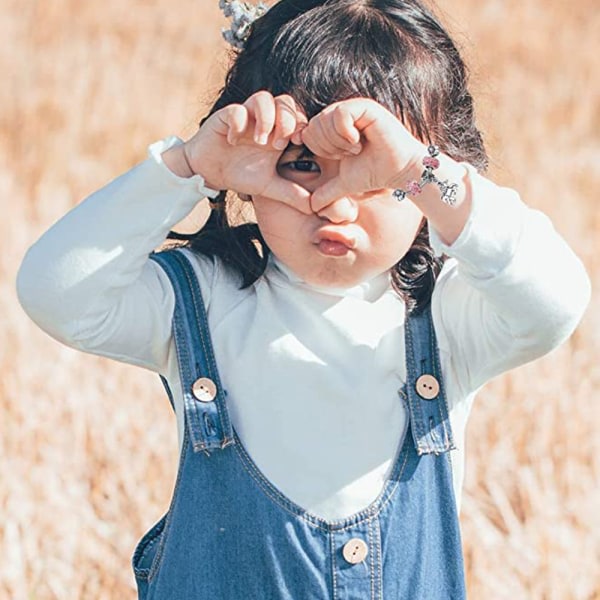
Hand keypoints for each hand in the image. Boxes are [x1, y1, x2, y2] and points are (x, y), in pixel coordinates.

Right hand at [183, 91, 310, 212]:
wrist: (208, 173)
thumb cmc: (240, 175)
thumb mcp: (269, 187)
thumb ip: (291, 194)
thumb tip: (314, 208)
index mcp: (278, 133)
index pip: (299, 116)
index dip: (302, 125)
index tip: (298, 143)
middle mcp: (264, 121)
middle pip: (285, 102)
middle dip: (286, 121)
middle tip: (278, 145)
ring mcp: (245, 116)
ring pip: (263, 98)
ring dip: (266, 119)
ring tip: (259, 141)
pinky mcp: (225, 116)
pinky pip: (236, 110)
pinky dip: (238, 123)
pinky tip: (233, 141)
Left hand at [300, 98, 425, 211]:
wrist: (399, 171)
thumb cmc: (374, 174)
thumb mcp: (344, 183)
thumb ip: (326, 192)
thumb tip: (312, 207)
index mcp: (334, 127)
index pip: (307, 133)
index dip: (319, 150)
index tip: (340, 157)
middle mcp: (342, 114)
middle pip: (313, 126)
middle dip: (328, 147)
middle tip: (349, 153)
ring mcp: (353, 108)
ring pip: (325, 120)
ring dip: (338, 142)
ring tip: (356, 148)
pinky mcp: (365, 107)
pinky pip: (341, 114)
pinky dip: (346, 133)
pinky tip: (359, 142)